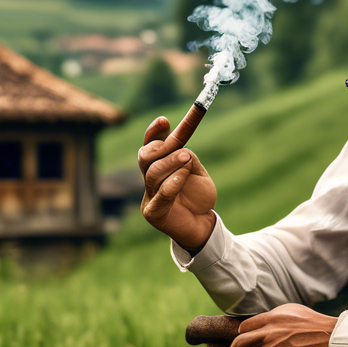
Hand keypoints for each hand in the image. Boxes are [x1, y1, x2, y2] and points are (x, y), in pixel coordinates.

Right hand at [138, 116, 217, 250]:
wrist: (202, 226)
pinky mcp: (153, 213)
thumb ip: (188, 159)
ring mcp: (149, 196)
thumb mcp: (198, 172)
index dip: (154, 132)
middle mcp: (150, 179)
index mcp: (159, 166)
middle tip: (181, 146)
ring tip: (187, 159)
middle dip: (161, 148)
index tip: (164, 120)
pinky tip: (182, 176)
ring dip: (171, 163)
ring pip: (152, 173)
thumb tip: (182, 149)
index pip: (150, 144)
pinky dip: (172, 182)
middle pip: (145, 156)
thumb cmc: (199, 198)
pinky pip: (160, 194)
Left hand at [222, 303, 336, 346]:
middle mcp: (269, 334)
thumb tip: (261, 321)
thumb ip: (275, 315)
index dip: (240, 337)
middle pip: (238, 344)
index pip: (244, 328)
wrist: (334, 342)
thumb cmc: (317, 325)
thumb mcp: (294, 311)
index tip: (239, 344)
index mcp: (271, 318)